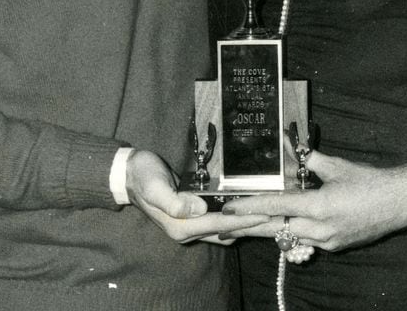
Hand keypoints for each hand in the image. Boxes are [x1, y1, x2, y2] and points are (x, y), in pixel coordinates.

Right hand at [125, 150, 266, 243]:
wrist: (131, 174)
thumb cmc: (143, 176)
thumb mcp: (154, 186)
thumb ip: (173, 201)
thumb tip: (198, 209)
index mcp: (180, 226)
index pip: (219, 225)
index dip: (243, 221)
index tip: (265, 216)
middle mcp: (187, 230)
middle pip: (226, 232)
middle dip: (250, 226)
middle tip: (276, 219)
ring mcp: (190, 225)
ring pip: (224, 230)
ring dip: (245, 225)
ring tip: (268, 218)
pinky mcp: (192, 216)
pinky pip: (218, 223)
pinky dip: (234, 220)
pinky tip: (248, 212)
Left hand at [219, 149, 402, 251]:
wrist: (400, 203)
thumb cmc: (370, 181)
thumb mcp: (336, 166)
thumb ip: (310, 159)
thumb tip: (291, 148)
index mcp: (319, 207)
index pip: (277, 208)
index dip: (250, 207)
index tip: (229, 209)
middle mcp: (321, 230)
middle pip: (277, 229)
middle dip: (251, 225)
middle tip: (226, 225)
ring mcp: (328, 242)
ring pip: (290, 236)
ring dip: (273, 226)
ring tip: (253, 219)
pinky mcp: (336, 246)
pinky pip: (307, 240)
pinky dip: (294, 229)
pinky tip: (288, 220)